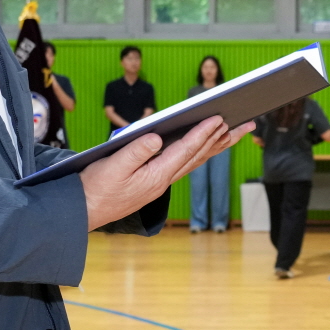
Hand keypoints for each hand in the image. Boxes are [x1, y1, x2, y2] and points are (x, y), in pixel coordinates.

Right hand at [80, 116, 249, 229]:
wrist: (84, 211)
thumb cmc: (95, 187)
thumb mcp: (112, 167)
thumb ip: (135, 151)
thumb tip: (157, 138)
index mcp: (156, 175)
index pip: (186, 150)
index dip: (203, 133)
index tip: (219, 118)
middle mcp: (164, 179)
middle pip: (200, 155)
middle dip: (222, 139)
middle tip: (245, 125)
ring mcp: (161, 181)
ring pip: (196, 160)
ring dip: (217, 145)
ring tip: (236, 132)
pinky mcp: (155, 181)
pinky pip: (185, 163)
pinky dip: (200, 151)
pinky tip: (207, 145)